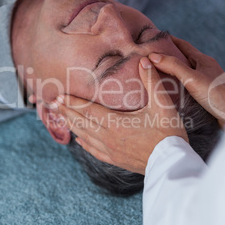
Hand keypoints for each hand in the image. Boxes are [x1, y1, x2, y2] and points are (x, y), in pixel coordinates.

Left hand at [52, 57, 188, 174]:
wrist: (172, 163)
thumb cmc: (168, 133)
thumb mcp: (163, 105)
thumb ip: (152, 81)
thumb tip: (145, 61)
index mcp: (115, 122)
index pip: (87, 109)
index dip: (72, 101)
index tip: (58, 95)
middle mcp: (108, 137)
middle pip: (81, 122)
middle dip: (66, 111)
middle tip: (53, 102)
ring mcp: (111, 150)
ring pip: (85, 136)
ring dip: (72, 125)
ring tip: (61, 117)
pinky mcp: (116, 160)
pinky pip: (94, 151)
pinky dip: (84, 144)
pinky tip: (79, 141)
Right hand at [149, 36, 224, 127]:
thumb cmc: (216, 95)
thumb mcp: (192, 78)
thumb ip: (173, 66)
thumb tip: (153, 56)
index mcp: (203, 60)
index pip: (183, 45)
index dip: (169, 40)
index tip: (155, 38)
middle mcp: (204, 69)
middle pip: (183, 58)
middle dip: (167, 56)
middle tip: (151, 58)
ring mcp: (205, 81)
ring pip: (185, 73)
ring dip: (171, 72)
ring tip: (156, 74)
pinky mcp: (205, 94)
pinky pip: (187, 85)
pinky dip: (177, 85)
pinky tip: (169, 91)